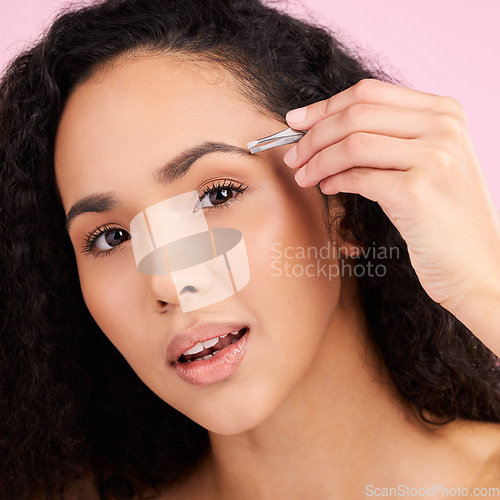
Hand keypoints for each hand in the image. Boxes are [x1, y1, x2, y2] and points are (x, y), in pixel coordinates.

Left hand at [283, 79, 499, 325]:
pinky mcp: (418, 190)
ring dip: (317, 160)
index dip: (324, 106)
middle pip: (356, 114)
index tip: (295, 120)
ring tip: (302, 176)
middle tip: (292, 156)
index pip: (369, 93)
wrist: (474, 264)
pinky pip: (358, 176)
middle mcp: (443, 127)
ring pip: (352, 143)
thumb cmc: (442, 216)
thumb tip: (326, 128)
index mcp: (444, 112)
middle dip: (313, 135)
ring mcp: (435, 156)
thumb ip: (390, 139)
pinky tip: (326, 188)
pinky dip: (333, 180)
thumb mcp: (427, 163)